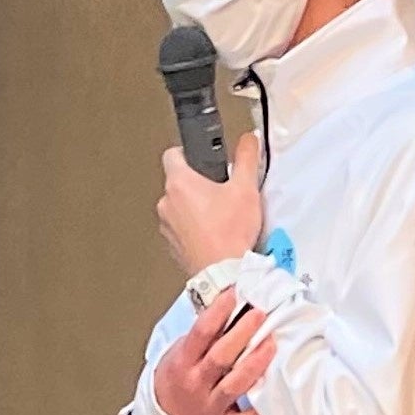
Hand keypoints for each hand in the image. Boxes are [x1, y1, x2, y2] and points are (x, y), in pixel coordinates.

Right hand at [153, 296, 275, 414]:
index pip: (200, 333)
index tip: (234, 294)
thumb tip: (232, 309)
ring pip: (234, 385)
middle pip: (220, 357)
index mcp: (182, 362)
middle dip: (241, 333)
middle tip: (259, 314)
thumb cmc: (178, 380)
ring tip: (271, 344)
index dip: (218, 312)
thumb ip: (204, 337)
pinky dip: (258, 410)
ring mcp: (209, 405)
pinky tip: (273, 393)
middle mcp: (195, 383)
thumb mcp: (180, 354)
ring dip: (254, 364)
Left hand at [157, 134, 265, 275]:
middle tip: (220, 191)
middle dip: (198, 183)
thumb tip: (247, 140)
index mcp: (179, 183)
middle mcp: (167, 203)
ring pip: (179, 207)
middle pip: (178, 182)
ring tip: (220, 215)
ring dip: (194, 207)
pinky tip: (214, 232)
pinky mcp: (172, 245)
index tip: (202, 159)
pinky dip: (193, 228)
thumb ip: (246, 158)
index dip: (188, 153)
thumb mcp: (245, 188)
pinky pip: (181, 228)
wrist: (224, 274)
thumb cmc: (230, 234)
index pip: (172, 154)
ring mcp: (167, 226)